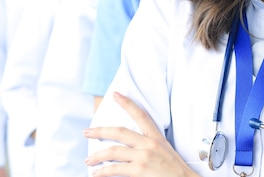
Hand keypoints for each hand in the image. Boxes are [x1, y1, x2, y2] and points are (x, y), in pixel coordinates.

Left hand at [84, 92, 198, 176]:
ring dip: (97, 156)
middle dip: (100, 131)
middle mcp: (149, 144)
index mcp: (156, 138)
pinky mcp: (139, 170)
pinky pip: (115, 169)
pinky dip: (103, 171)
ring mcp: (143, 157)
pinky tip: (97, 173)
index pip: (140, 115)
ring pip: (113, 151)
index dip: (127, 103)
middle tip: (87, 132)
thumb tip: (132, 146)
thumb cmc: (175, 172)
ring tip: (88, 160)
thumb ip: (150, 146)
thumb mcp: (165, 152)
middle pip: (119, 131)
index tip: (116, 95)